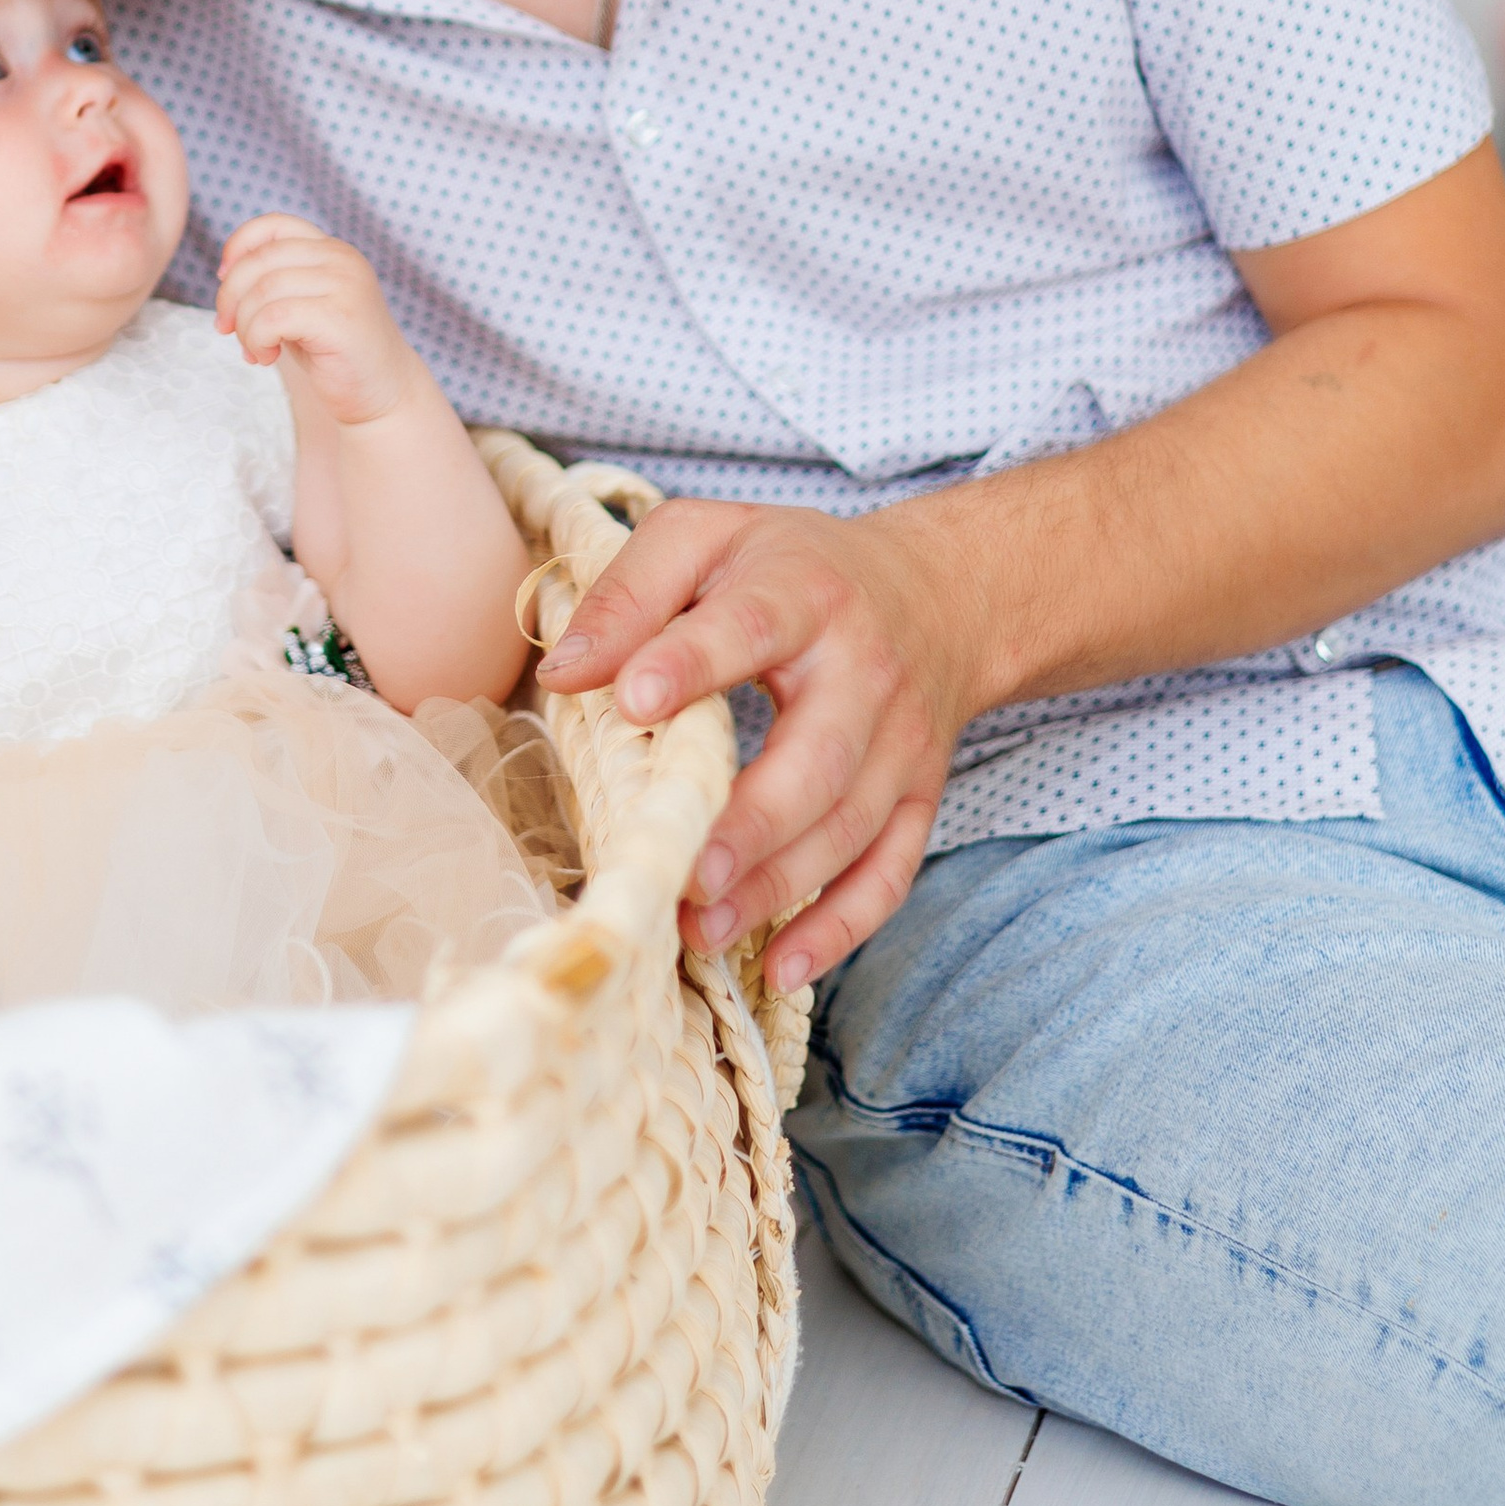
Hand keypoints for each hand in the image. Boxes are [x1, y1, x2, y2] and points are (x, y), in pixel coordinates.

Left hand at [216, 217, 420, 427]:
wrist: (382, 394)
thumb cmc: (332, 352)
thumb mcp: (299, 305)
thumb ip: (272, 282)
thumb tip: (225, 273)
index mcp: (331, 250)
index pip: (273, 225)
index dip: (238, 247)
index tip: (225, 279)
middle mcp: (342, 259)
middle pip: (260, 260)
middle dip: (230, 297)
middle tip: (227, 329)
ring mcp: (345, 285)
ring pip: (263, 291)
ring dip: (245, 326)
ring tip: (255, 350)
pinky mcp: (340, 318)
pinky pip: (274, 318)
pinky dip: (257, 339)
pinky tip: (267, 357)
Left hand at [536, 497, 973, 987]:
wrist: (939, 593)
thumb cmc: (791, 566)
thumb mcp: (707, 538)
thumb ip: (632, 592)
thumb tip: (565, 671)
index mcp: (804, 593)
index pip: (748, 626)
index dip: (689, 662)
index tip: (630, 702)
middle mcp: (865, 673)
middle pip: (819, 756)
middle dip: (753, 822)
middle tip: (685, 870)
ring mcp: (901, 745)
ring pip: (850, 829)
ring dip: (778, 888)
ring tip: (700, 929)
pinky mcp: (918, 799)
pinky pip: (889, 874)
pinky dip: (841, 929)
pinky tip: (780, 967)